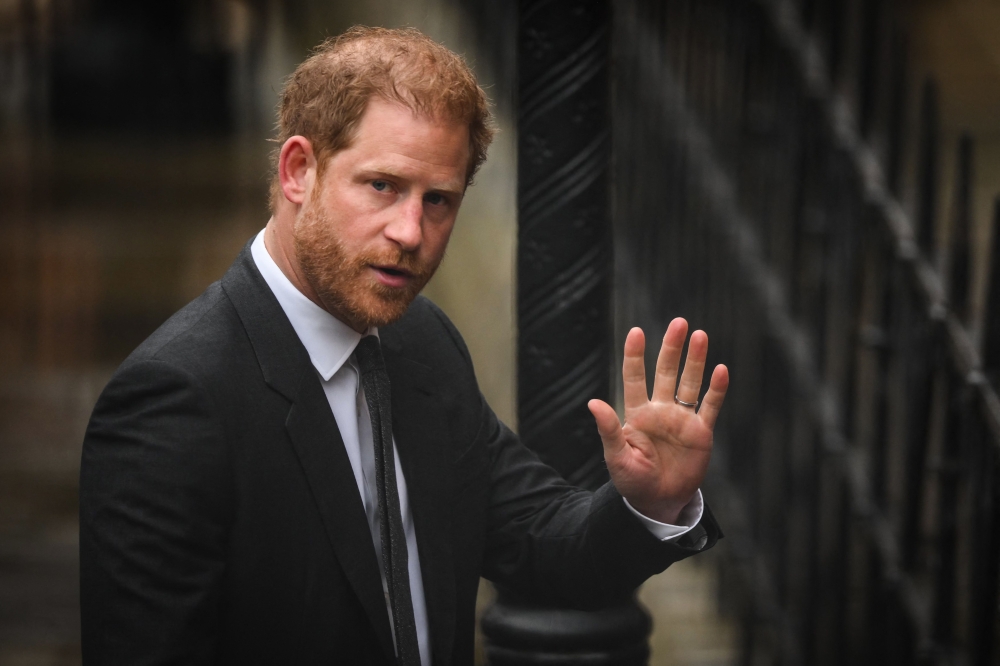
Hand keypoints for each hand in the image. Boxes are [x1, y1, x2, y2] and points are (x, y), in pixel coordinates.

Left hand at [588, 318, 728, 523]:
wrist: (658, 502)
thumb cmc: (632, 481)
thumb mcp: (617, 457)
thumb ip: (609, 430)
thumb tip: (593, 402)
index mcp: (637, 413)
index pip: (634, 378)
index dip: (635, 355)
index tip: (636, 331)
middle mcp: (660, 410)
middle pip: (667, 372)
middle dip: (672, 348)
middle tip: (679, 322)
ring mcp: (682, 419)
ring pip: (689, 383)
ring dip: (695, 361)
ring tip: (700, 335)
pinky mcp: (701, 432)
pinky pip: (710, 407)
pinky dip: (716, 390)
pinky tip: (721, 370)